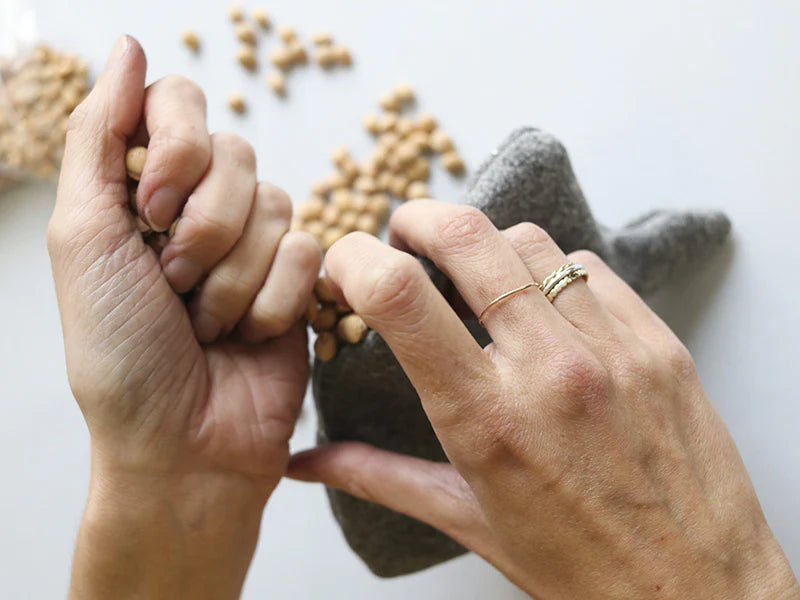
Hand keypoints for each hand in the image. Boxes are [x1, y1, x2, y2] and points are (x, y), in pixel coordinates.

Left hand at [49, 36, 319, 598]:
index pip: (180, 102)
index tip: (151, 212)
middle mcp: (201, 207)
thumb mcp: (84, 236)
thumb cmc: (121, 356)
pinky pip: (308, 250)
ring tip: (207, 324)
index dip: (178, 147)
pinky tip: (249, 337)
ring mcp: (253, 244)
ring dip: (233, 277)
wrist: (183, 446)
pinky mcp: (298, 280)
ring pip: (275, 203)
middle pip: (235, 151)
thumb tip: (126, 47)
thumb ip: (101, 135)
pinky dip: (273, 302)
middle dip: (202, 230)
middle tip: (173, 285)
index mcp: (143, 189)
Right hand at [289, 200, 799, 598]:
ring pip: (531, 241)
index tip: (347, 260)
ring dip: (488, 244)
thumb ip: (379, 477)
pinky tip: (545, 302)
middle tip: (404, 231)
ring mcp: (613, 349)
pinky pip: (591, 268)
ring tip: (477, 272)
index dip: (357, 258)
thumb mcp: (468, 520)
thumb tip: (308, 463)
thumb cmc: (578, 565)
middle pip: (469, 238)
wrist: (697, 591)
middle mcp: (550, 371)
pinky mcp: (658, 343)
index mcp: (486, 419)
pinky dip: (552, 270)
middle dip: (420, 218)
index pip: (402, 298)